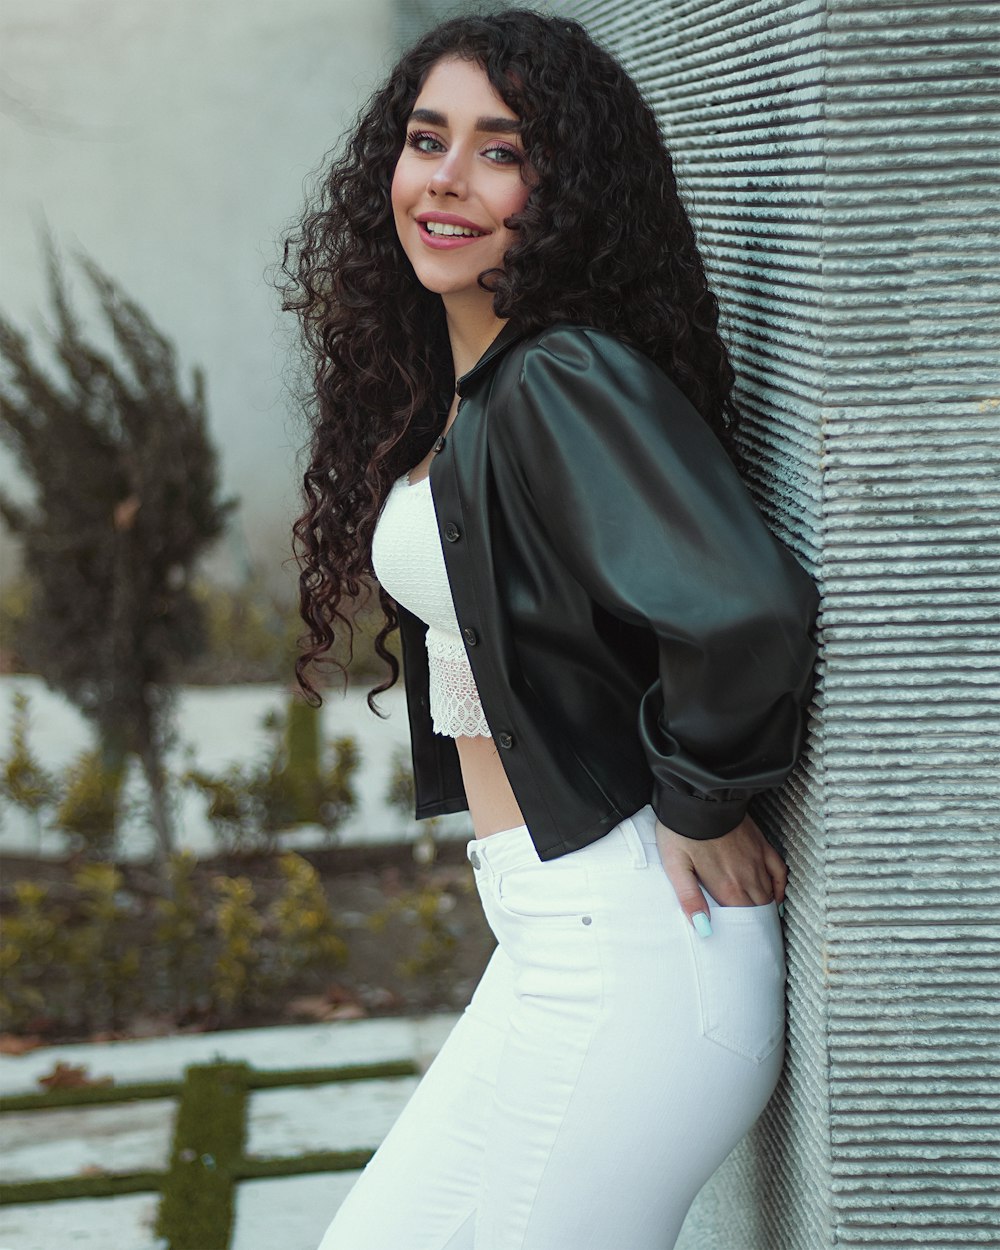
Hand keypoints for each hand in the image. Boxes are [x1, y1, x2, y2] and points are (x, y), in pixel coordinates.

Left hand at [655, 813, 786, 934]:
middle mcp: (747, 877)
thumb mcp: (676, 866)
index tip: (745, 947)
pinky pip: (779, 871)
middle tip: (756, 942)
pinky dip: (780, 887)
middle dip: (757, 927)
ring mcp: (757, 860)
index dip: (745, 935)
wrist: (699, 796)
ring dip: (767, 911)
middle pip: (758, 910)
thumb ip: (690, 899)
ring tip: (763, 927)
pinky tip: (776, 896)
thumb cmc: (681, 831)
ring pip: (769, 894)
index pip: (743, 921)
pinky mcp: (761, 845)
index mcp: (727, 887)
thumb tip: (703, 929)